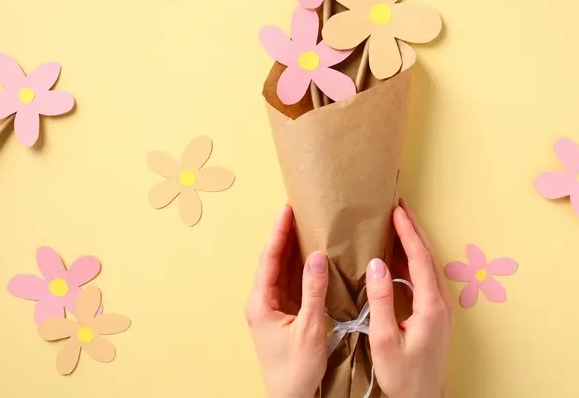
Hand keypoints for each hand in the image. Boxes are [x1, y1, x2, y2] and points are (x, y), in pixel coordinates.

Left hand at [246, 204, 328, 397]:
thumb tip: (317, 256)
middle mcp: (262, 302)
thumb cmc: (296, 369)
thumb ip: (314, 291)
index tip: (287, 209)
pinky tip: (311, 255)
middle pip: (272, 260)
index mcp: (261, 303)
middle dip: (284, 235)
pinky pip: (290, 283)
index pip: (269, 259)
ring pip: (281, 271)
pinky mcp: (283, 314)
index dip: (279, 232)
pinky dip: (299, 267)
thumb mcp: (310, 329)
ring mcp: (272, 308)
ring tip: (304, 224)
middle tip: (296, 209)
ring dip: (291, 248)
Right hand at [366, 200, 451, 397]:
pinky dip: (412, 259)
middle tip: (398, 206)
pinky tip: (397, 256)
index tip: (396, 210)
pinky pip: (424, 277)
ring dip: (413, 242)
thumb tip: (376, 264)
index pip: (419, 258)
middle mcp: (440, 302)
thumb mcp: (383, 339)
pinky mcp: (435, 314)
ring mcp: (440, 308)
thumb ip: (380, 300)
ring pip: (427, 265)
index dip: (407, 232)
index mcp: (430, 306)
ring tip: (396, 223)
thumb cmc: (403, 376)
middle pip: (428, 256)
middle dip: (413, 229)